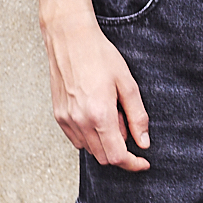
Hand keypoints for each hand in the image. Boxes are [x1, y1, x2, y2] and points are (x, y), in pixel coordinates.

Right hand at [43, 11, 149, 170]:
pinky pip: (77, 139)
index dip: (133, 163)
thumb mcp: (128, 84)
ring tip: (110, 111)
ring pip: (90, 149)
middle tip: (125, 121)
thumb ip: (137, 116)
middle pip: (104, 157)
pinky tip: (96, 112)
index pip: (117, 156)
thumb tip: (143, 142)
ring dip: (105, 141)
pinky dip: (91, 136)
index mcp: (99, 115)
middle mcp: (80, 122)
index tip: (143, 162)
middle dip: (121, 150)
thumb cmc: (100, 56)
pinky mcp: (58, 116)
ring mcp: (66, 120)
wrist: (70, 39)